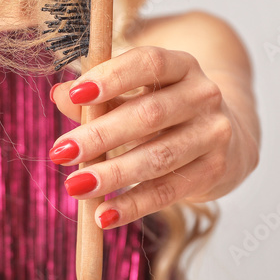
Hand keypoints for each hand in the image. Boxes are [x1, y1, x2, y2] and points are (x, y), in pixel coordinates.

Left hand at [48, 46, 247, 229]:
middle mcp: (203, 95)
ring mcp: (213, 134)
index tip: (75, 94)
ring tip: (75, 186)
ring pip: (159, 157)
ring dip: (112, 174)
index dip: (112, 78)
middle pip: (150, 114)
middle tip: (60, 153)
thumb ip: (96, 96)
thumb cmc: (160, 108)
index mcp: (180, 65)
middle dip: (100, 135)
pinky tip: (103, 216)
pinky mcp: (214, 171)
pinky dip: (133, 206)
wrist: (221, 136)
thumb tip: (59, 95)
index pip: (149, 63)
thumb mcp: (131, 93)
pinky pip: (168, 191)